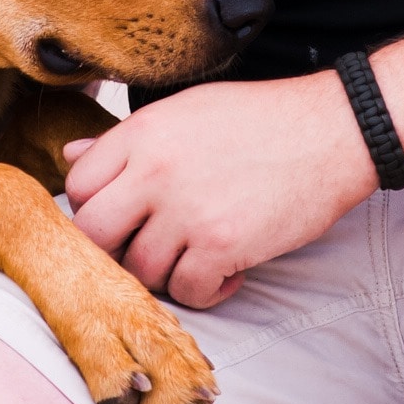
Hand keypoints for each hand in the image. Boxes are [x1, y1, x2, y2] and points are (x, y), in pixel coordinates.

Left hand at [63, 73, 378, 308]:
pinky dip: (204, 292)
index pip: (78, 184)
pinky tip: (225, 274)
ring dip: (163, 273)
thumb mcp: (185, 110)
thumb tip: (72, 154)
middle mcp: (154, 171)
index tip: (119, 218)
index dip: (92, 207)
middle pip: (93, 233)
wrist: (331, 131)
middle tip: (145, 248)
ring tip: (193, 258)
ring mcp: (186, 211)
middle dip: (113, 249)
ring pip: (139, 269)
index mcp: (142, 133)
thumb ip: (126, 139)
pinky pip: (187, 292)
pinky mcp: (222, 245)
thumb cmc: (261, 118)